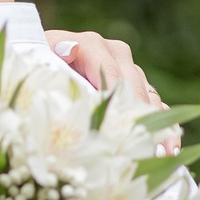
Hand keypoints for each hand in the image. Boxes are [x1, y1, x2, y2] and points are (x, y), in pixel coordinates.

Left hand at [48, 30, 179, 151]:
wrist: (39, 57)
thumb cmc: (34, 64)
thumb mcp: (38, 62)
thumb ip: (53, 59)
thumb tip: (69, 49)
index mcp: (90, 45)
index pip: (113, 75)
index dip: (122, 104)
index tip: (126, 133)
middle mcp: (114, 53)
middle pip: (136, 88)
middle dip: (144, 120)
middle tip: (151, 151)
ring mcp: (127, 69)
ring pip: (149, 97)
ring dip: (160, 126)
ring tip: (164, 154)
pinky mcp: (134, 84)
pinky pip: (153, 104)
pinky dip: (161, 125)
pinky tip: (166, 149)